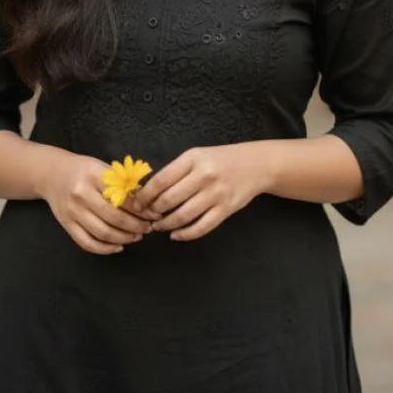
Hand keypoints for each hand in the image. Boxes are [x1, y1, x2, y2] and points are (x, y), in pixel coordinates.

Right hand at [39, 152, 152, 255]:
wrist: (51, 174)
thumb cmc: (83, 171)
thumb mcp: (102, 168)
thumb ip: (122, 184)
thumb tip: (147, 205)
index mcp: (94, 176)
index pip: (124, 197)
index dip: (143, 210)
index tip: (154, 215)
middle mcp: (81, 194)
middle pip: (115, 218)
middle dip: (136, 226)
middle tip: (148, 228)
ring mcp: (72, 211)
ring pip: (103, 233)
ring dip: (124, 239)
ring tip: (136, 237)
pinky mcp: (66, 224)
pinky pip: (87, 243)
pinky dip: (105, 249)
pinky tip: (118, 247)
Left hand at [132, 144, 268, 240]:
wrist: (256, 164)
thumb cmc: (219, 160)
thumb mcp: (195, 157)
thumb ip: (175, 171)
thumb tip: (149, 192)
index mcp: (192, 159)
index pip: (161, 180)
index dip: (145, 196)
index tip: (136, 204)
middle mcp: (204, 175)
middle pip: (169, 200)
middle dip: (153, 212)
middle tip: (146, 217)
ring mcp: (216, 194)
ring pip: (183, 215)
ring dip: (166, 224)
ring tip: (158, 226)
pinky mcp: (226, 209)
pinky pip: (202, 227)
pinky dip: (186, 234)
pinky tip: (175, 235)